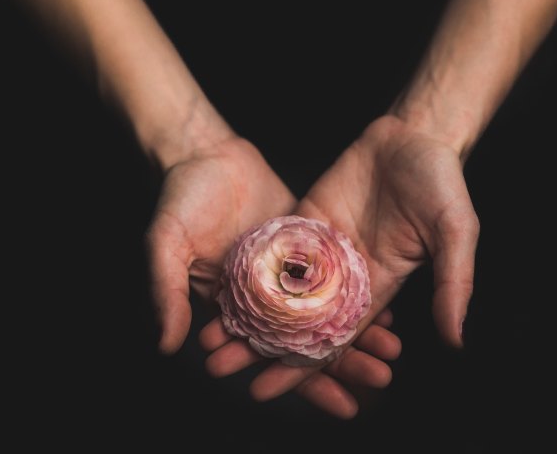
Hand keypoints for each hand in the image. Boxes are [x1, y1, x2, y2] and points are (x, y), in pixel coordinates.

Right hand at [148, 135, 401, 416]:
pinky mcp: (306, 242)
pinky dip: (359, 293)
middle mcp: (264, 295)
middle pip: (309, 341)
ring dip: (359, 333)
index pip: (270, 356)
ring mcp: (288, 270)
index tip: (343, 405)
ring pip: (328, 311)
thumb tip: (165, 345)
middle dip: (345, 365)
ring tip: (391, 351)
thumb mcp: (166, 243)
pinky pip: (337, 273)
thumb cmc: (180, 198)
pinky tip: (389, 308)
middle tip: (379, 379)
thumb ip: (165, 291)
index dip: (303, 383)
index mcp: (233, 307)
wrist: (206, 151)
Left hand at [205, 114, 479, 401]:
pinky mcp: (306, 218)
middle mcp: (345, 274)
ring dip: (246, 311)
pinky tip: (219, 284)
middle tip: (218, 367)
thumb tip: (455, 338)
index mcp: (377, 286)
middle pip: (296, 320)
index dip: (300, 367)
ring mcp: (322, 246)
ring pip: (278, 287)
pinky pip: (275, 246)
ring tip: (209, 334)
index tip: (263, 390)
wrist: (414, 135)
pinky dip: (248, 268)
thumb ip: (453, 282)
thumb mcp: (456, 232)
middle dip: (260, 346)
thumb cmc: (442, 183)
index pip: (333, 338)